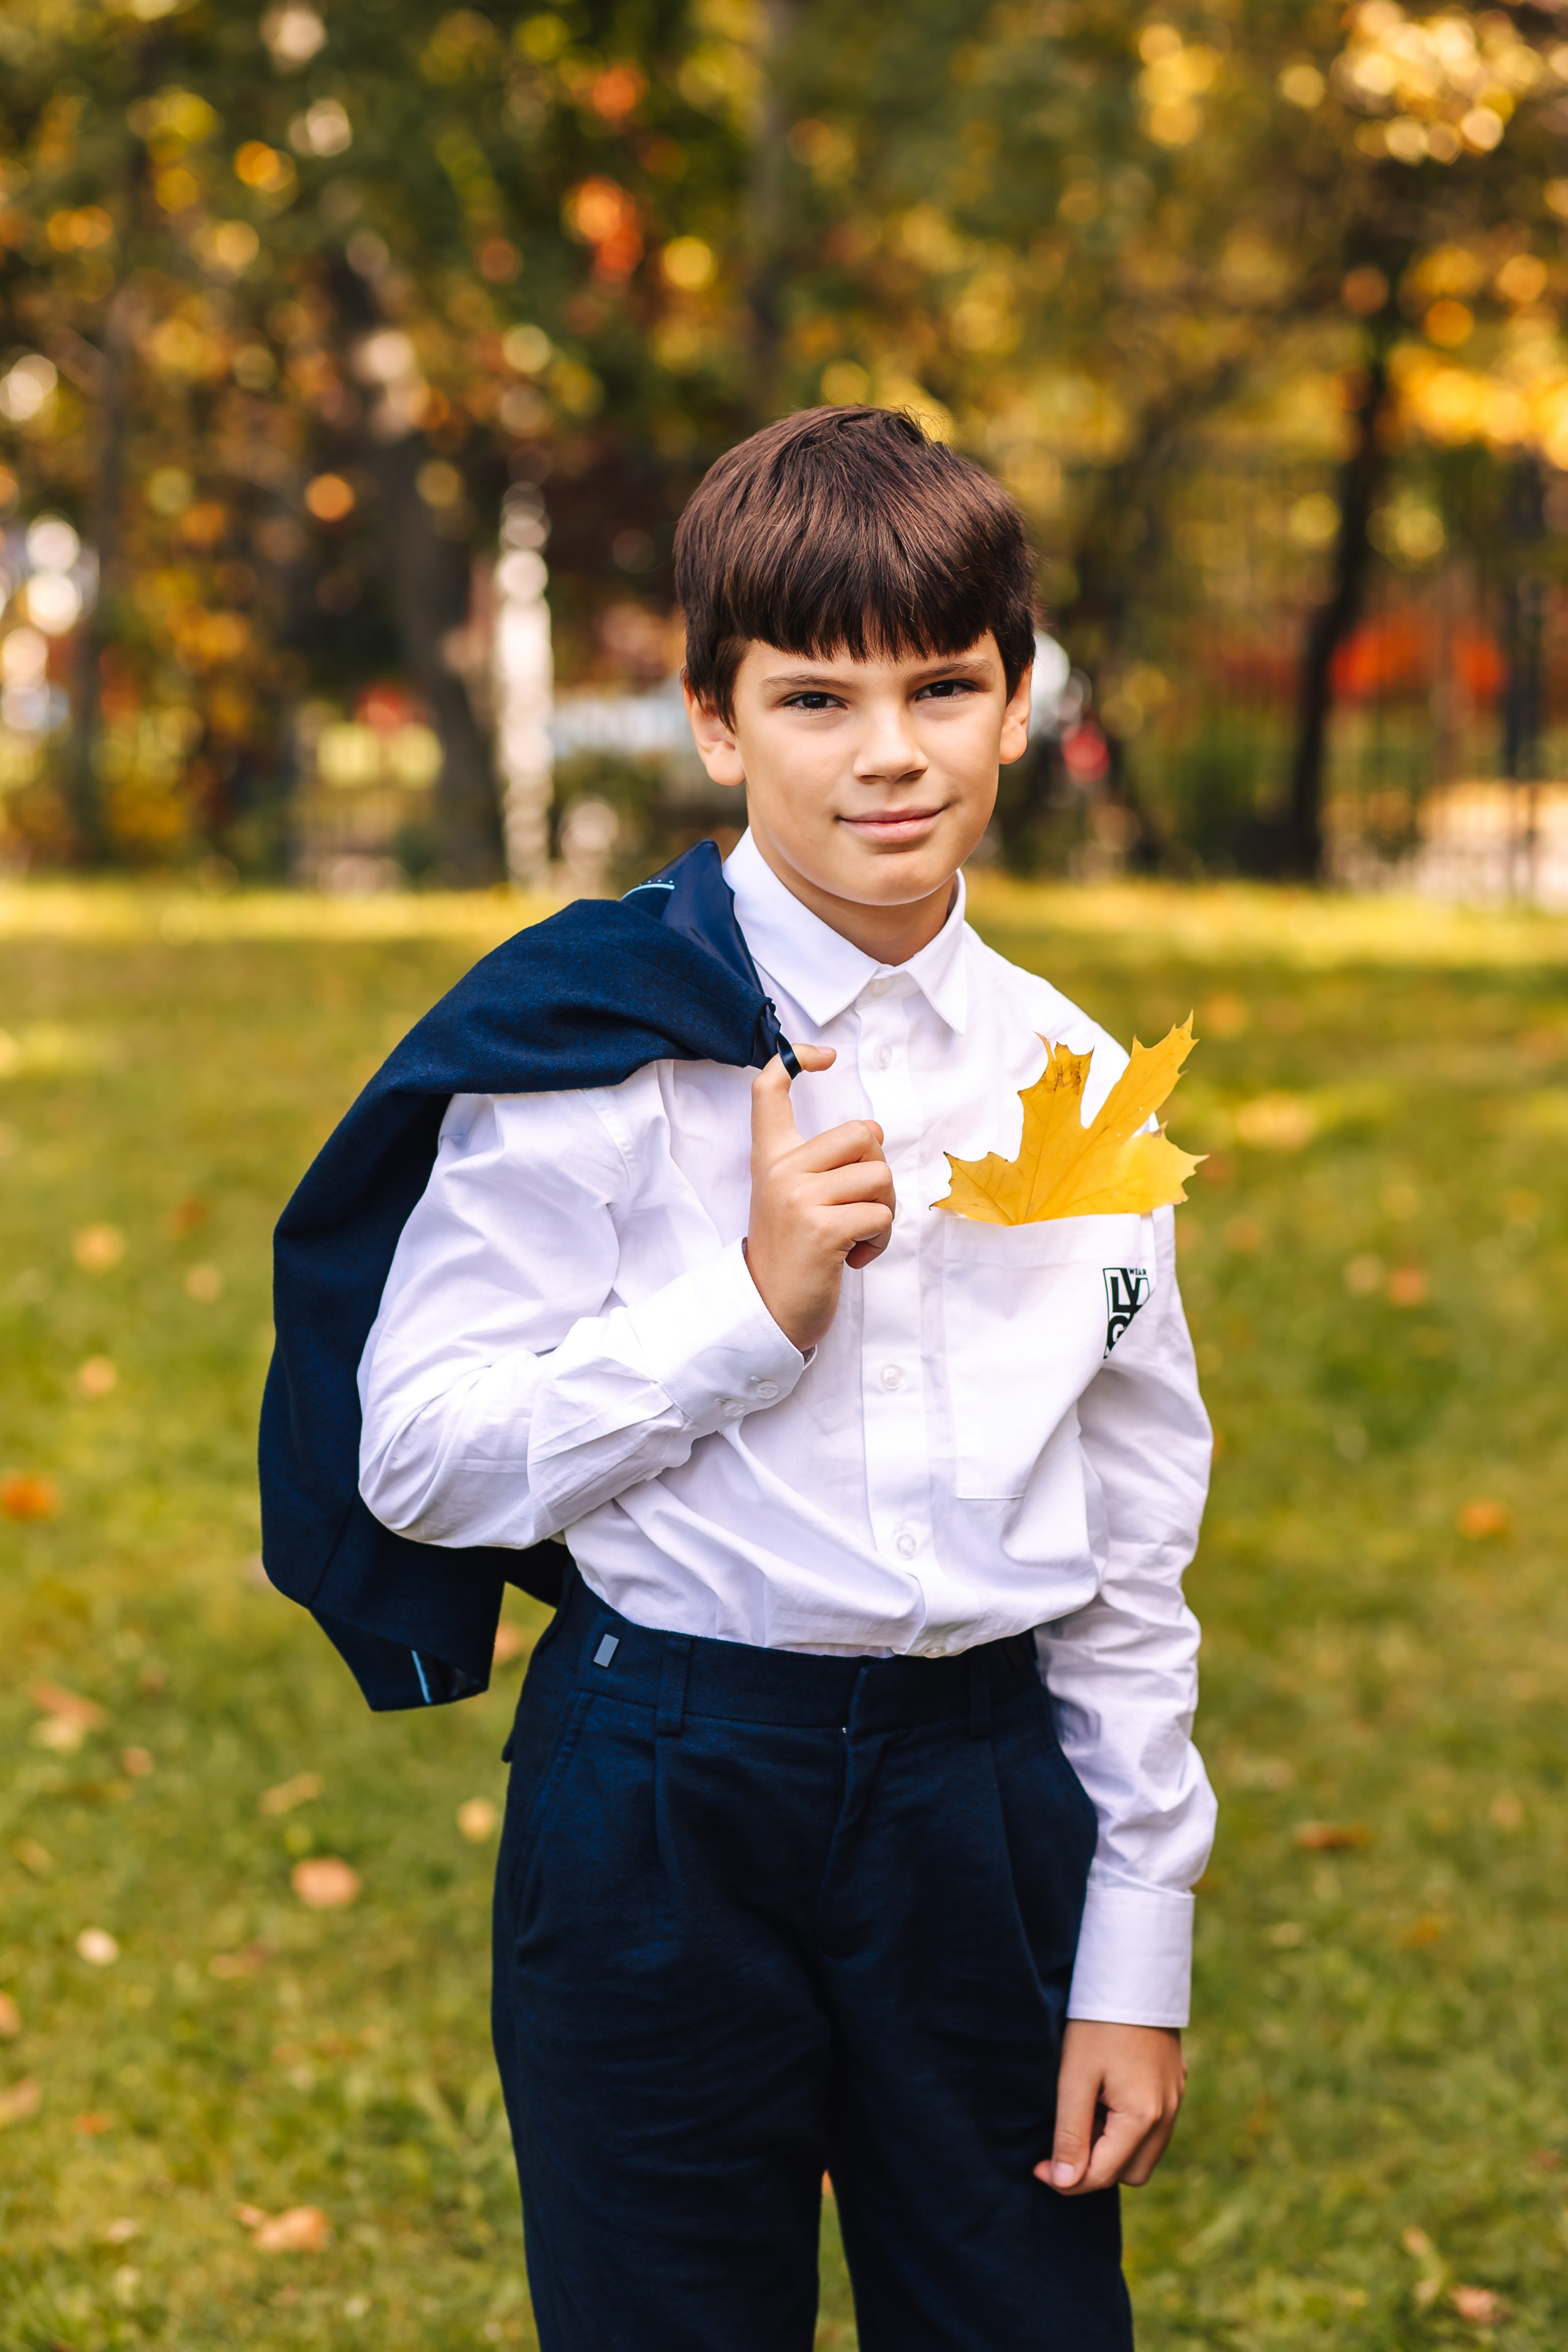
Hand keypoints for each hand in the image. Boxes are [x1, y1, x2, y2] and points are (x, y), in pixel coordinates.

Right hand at [745, 1044, 895, 1351]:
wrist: (769, 1311)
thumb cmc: (793, 1254)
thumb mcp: (792, 1197)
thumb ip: (822, 1162)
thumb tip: (874, 1131)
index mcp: (770, 1158)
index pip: (768, 1089)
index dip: (795, 1057)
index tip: (824, 1056)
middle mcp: (779, 1170)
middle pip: (863, 1132)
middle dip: (878, 1171)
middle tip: (860, 1205)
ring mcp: (798, 1197)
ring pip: (880, 1176)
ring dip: (884, 1212)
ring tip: (856, 1235)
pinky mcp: (820, 1228)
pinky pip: (881, 1216)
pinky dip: (880, 1241)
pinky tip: (854, 1257)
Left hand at [1037, 2021, 1185, 2195]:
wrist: (1133, 1972)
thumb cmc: (1098, 2024)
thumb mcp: (1075, 2078)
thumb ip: (1071, 2134)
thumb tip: (1064, 2184)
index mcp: (1144, 2119)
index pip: (1104, 2176)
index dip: (1067, 2180)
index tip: (1036, 2166)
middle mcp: (1167, 2115)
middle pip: (1129, 2173)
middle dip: (1095, 2167)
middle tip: (1064, 2134)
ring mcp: (1175, 2099)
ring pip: (1143, 2152)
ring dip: (1111, 2147)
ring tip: (1084, 2110)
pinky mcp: (1174, 2084)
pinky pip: (1152, 2126)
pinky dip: (1126, 2127)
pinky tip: (1103, 2096)